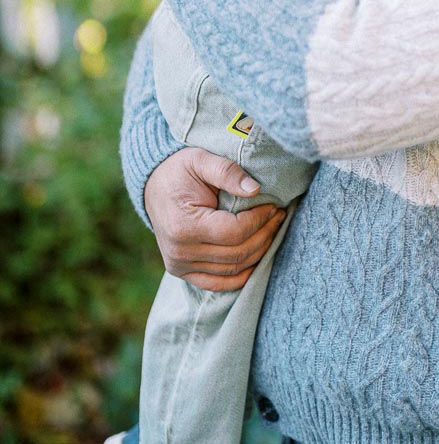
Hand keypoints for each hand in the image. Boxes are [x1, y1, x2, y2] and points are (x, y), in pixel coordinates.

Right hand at [144, 147, 286, 290]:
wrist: (154, 187)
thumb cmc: (179, 171)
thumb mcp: (201, 160)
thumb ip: (227, 172)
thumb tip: (255, 190)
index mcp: (183, 226)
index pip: (234, 232)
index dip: (259, 220)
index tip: (273, 205)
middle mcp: (180, 252)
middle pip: (237, 254)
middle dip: (264, 235)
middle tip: (279, 215)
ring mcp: (180, 266)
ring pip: (233, 269)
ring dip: (259, 251)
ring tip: (272, 229)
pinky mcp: (183, 272)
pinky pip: (219, 283)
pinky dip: (242, 274)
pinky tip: (258, 256)